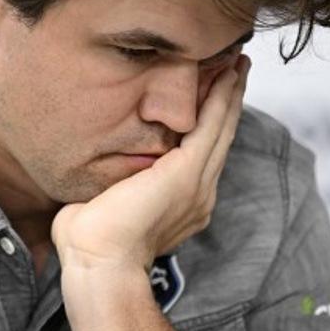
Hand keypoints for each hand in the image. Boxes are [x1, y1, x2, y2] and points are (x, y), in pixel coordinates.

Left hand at [53, 55, 250, 274]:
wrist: (99, 265)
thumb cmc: (91, 245)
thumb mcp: (105, 204)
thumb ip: (112, 186)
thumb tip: (99, 177)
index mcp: (180, 204)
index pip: (200, 154)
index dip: (210, 123)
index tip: (213, 97)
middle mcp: (197, 195)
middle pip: (220, 138)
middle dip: (229, 102)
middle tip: (238, 68)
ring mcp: (196, 185)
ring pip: (221, 129)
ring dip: (230, 94)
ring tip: (238, 65)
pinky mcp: (187, 174)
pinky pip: (211, 127)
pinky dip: (221, 99)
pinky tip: (227, 76)